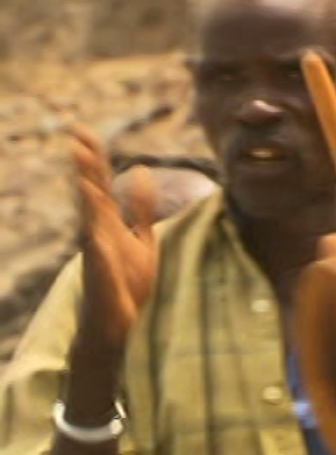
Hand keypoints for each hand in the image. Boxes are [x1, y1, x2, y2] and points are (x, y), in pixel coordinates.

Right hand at [70, 125, 156, 358]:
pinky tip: (94, 225)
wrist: (120, 324)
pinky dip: (94, 236)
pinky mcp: (101, 275)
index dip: (93, 158)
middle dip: (84, 167)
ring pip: (90, 218)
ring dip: (86, 194)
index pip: (99, 184)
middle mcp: (98, 233)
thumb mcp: (141, 238)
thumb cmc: (127, 282)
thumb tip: (141, 170)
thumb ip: (140, 207)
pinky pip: (96, 252)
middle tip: (75, 137)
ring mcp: (96, 253)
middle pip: (90, 194)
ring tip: (81, 168)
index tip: (81, 130)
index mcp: (108, 223)